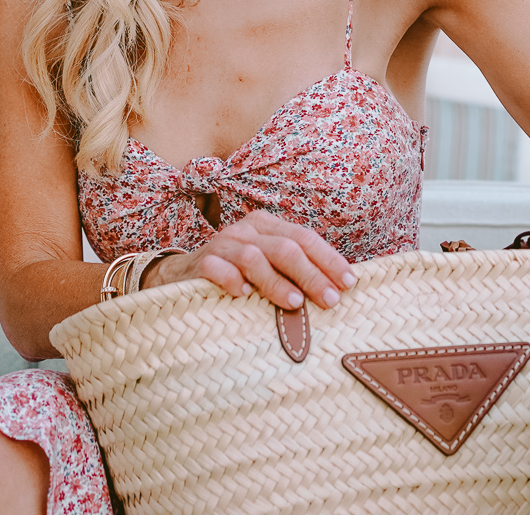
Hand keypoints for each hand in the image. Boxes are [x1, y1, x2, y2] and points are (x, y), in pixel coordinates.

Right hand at [147, 211, 355, 310]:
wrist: (180, 274)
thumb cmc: (235, 273)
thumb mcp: (267, 265)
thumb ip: (294, 271)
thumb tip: (336, 289)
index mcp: (268, 226)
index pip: (305, 238)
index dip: (329, 259)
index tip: (349, 282)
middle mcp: (247, 230)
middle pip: (285, 248)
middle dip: (312, 274)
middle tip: (330, 300)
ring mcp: (223, 246)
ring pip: (255, 258)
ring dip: (277, 282)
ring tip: (295, 303)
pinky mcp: (201, 264)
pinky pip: (218, 269)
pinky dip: (232, 281)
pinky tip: (243, 295)